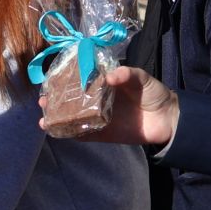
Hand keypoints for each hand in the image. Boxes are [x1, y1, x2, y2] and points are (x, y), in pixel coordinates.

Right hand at [41, 65, 178, 144]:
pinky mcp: (103, 134)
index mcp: (104, 84)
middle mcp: (98, 100)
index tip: (51, 80)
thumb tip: (109, 76)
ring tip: (44, 120)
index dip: (65, 80)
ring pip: (74, 118)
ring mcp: (99, 118)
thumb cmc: (154, 93)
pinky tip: (58, 133)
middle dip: (55, 101)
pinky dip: (72, 134)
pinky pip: (84, 135)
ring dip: (59, 119)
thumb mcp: (142, 78)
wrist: (168, 119)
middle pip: (72, 101)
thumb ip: (127, 74)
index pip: (80, 80)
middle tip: (42, 102)